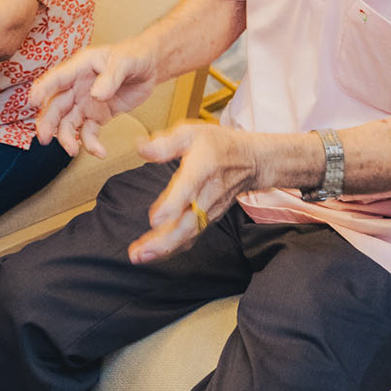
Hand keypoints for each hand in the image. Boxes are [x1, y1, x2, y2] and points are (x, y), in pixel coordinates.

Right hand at [31, 43, 157, 156]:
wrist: (149, 66)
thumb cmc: (133, 55)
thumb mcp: (124, 61)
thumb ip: (110, 77)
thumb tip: (96, 95)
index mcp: (80, 66)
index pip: (57, 78)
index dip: (43, 89)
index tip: (32, 101)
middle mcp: (78, 85)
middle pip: (56, 105)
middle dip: (48, 122)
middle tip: (44, 138)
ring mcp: (86, 102)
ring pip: (68, 122)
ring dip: (67, 137)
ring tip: (73, 151)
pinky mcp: (98, 115)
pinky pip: (89, 132)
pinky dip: (91, 143)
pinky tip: (99, 152)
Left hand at [127, 123, 281, 264]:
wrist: (251, 161)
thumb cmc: (219, 145)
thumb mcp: (192, 133)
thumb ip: (165, 143)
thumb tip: (141, 148)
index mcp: (201, 170)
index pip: (187, 190)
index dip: (172, 206)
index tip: (154, 220)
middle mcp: (207, 195)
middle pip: (187, 224)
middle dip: (162, 242)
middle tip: (138, 254)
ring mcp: (209, 210)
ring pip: (188, 235)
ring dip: (164, 248)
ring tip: (139, 256)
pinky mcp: (209, 219)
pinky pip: (191, 236)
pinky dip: (173, 248)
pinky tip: (154, 254)